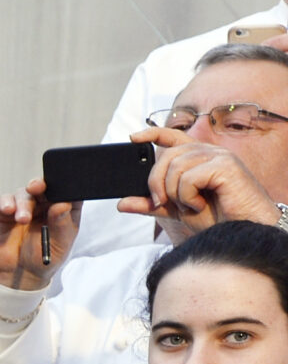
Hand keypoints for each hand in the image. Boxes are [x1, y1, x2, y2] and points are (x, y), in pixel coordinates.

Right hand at [0, 176, 79, 289]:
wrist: (18, 274)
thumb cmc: (42, 259)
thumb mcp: (59, 244)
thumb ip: (62, 224)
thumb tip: (61, 205)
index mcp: (61, 209)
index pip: (67, 191)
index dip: (65, 186)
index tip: (63, 187)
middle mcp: (43, 205)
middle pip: (44, 186)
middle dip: (40, 185)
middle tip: (37, 188)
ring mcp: (23, 207)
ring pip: (24, 193)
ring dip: (23, 204)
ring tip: (23, 219)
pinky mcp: (3, 212)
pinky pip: (4, 200)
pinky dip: (6, 203)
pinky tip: (9, 211)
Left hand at [120, 127, 276, 234]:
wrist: (242, 230)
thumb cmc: (216, 218)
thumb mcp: (176, 209)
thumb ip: (151, 204)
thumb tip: (121, 203)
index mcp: (198, 157)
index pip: (172, 136)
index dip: (152, 133)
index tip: (133, 138)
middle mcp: (209, 152)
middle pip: (167, 155)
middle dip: (156, 182)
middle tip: (161, 203)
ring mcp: (219, 156)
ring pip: (176, 167)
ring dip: (174, 193)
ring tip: (190, 206)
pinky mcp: (226, 166)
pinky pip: (189, 177)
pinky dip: (187, 197)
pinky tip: (199, 205)